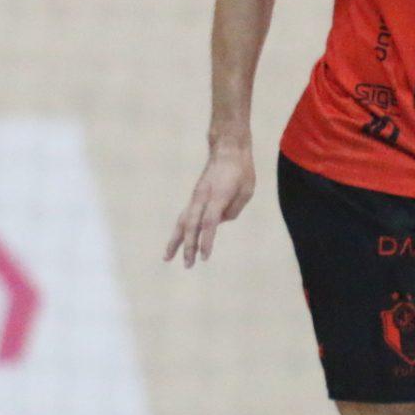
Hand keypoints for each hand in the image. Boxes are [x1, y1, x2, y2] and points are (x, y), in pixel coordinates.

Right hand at [165, 146, 254, 266]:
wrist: (227, 149)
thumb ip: (234, 210)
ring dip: (175, 241)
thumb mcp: (246, 191)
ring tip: (167, 258)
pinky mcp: (195, 197)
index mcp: (217, 196)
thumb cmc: (241, 170)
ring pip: (182, 222)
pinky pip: (185, 217)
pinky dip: (180, 232)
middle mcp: (203, 197)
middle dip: (188, 246)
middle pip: (191, 225)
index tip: (204, 257)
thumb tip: (219, 222)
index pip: (209, 223)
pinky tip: (176, 243)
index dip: (206, 241)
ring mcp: (196, 197)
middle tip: (187, 265)